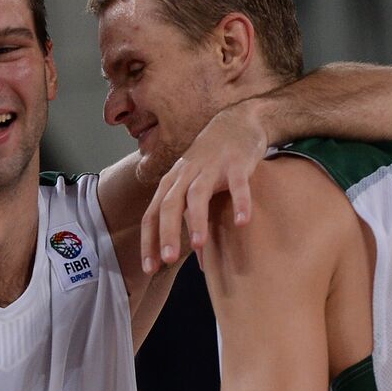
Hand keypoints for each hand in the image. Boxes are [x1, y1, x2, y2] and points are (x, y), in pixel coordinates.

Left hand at [141, 100, 263, 273]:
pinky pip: (237, 184)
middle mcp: (185, 175)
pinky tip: (243, 222)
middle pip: (169, 205)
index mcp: (170, 184)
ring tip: (199, 244)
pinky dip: (240, 201)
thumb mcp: (192, 187)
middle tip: (168, 260)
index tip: (150, 268)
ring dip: (197, 219)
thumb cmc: (211, 163)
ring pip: (198, 194)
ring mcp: (210, 167)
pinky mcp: (237, 162)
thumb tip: (196, 262)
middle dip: (167, 234)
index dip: (149, 242)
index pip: (151, 215)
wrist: (237, 121)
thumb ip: (191, 220)